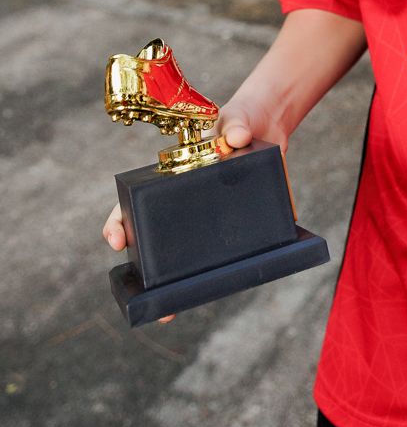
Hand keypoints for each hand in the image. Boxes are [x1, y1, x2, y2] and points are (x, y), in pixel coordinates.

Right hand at [100, 94, 286, 324]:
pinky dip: (224, 269)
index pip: (135, 201)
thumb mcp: (236, 118)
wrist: (270, 125)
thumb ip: (237, 123)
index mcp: (173, 175)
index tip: (116, 241)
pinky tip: (225, 284)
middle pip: (157, 237)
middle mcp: (187, 201)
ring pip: (190, 253)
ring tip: (173, 308)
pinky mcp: (241, 221)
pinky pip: (229, 249)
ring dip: (180, 280)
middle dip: (146, 269)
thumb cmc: (240, 121)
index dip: (119, 222)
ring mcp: (212, 214)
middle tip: (150, 294)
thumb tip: (240, 137)